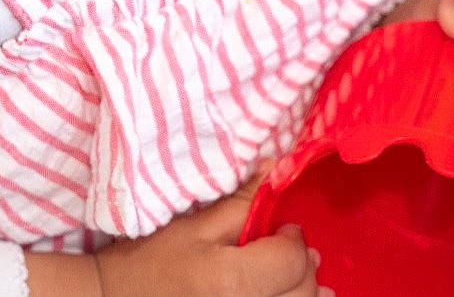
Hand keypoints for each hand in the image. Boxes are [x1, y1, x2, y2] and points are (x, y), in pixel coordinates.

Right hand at [93, 181, 330, 296]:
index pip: (292, 261)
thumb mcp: (192, 225)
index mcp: (232, 280)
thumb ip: (239, 203)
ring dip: (305, 293)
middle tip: (292, 251)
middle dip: (303, 267)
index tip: (283, 231)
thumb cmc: (149, 260)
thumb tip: (276, 169)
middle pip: (303, 292)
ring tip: (296, 278)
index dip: (292, 240)